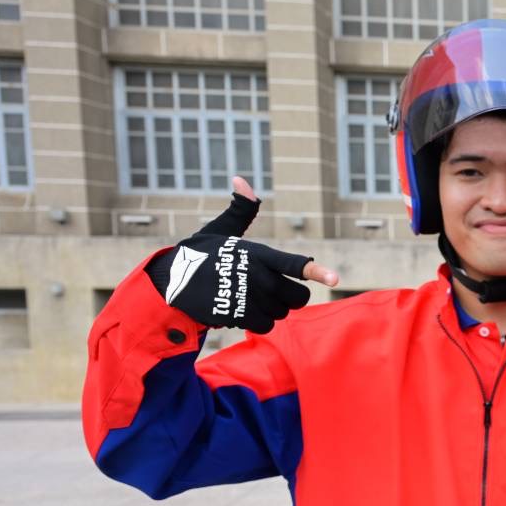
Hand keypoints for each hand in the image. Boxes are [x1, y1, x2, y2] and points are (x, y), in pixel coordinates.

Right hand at [146, 176, 338, 333]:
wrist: (170, 279)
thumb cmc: (200, 254)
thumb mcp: (221, 230)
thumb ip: (240, 210)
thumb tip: (241, 180)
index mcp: (259, 254)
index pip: (295, 264)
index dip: (316, 271)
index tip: (335, 278)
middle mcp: (258, 277)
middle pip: (297, 297)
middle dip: (289, 297)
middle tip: (271, 291)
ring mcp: (248, 298)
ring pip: (280, 313)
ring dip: (270, 310)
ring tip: (248, 298)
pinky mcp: (237, 315)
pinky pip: (263, 326)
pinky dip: (256, 322)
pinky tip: (240, 310)